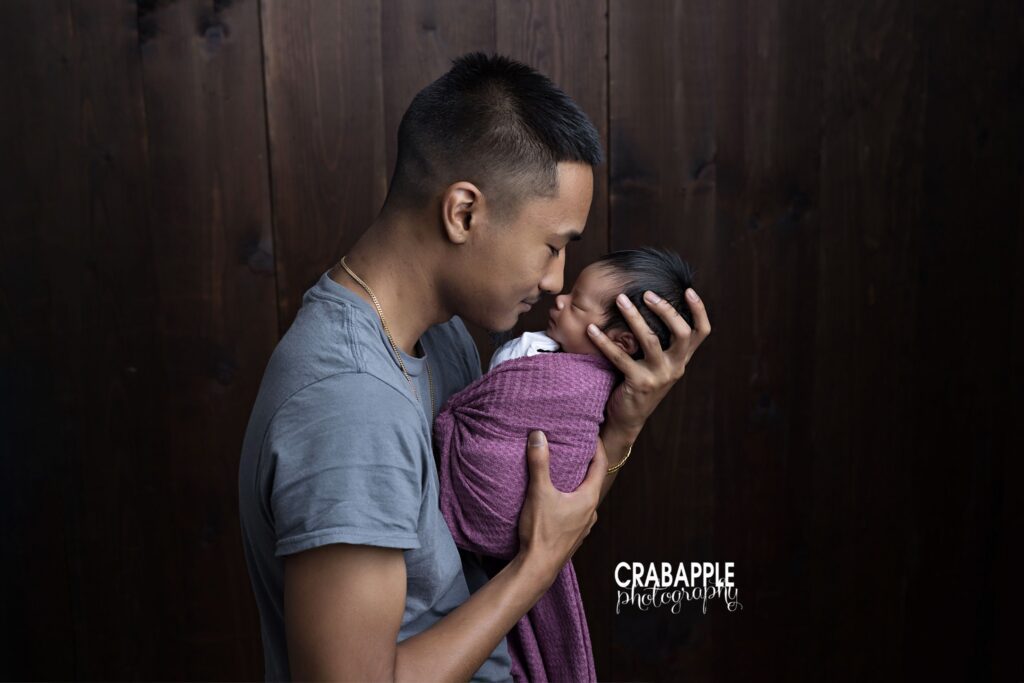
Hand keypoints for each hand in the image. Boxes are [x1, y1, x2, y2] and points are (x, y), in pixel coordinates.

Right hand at [516, 430, 606, 584]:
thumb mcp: (539, 492)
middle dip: (586, 464)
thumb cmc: (541, 531)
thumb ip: (539, 463)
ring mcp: (584, 526)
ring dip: (578, 484)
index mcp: (588, 498)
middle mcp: (591, 512)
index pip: (600, 465)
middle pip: (593, 481)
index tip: (592, 434)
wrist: (537, 568)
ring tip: (566, 472)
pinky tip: (558, 500)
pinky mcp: (573, 536)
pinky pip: (577, 511)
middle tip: (576, 449)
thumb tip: (538, 435)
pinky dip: (571, 499)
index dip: (597, 447)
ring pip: (585, 498)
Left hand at [587, 288, 710, 436]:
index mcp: (681, 359)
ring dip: (635, 317)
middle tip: (646, 293)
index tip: (688, 290)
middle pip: (682, 332)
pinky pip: (621, 357)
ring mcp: (659, 376)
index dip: (699, 310)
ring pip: (651, 341)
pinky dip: (605, 341)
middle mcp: (675, 367)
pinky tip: (591, 329)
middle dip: (666, 309)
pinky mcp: (639, 384)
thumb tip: (651, 304)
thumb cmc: (638, 382)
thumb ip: (660, 341)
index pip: (701, 332)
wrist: (627, 419)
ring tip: (620, 300)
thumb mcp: (656, 363)